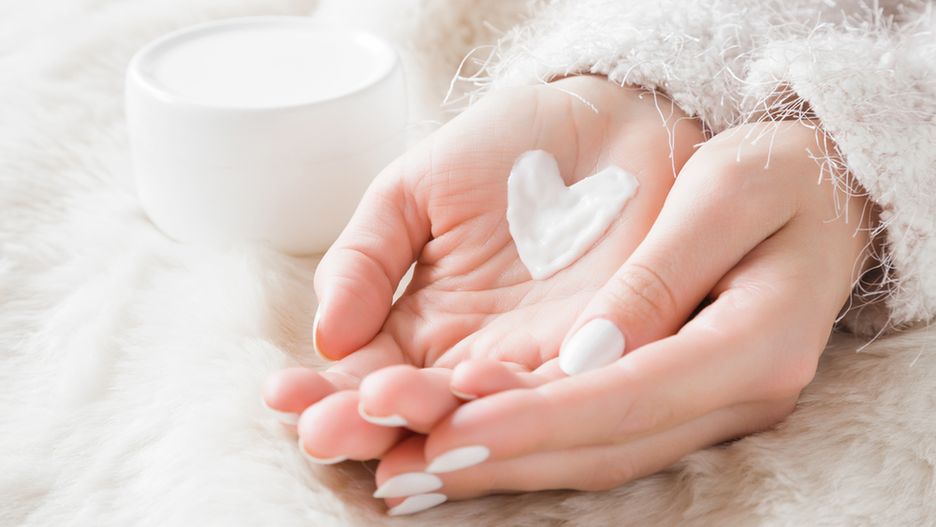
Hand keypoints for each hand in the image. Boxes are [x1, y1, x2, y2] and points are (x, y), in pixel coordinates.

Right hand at [262, 77, 703, 466]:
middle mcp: (472, 353)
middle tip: (323, 431)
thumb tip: (324, 337)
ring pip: (479, 410)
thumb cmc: (504, 148)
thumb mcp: (412, 192)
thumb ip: (364, 259)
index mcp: (421, 321)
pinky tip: (473, 387)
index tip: (280, 395)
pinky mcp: (600, 347)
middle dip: (365, 423)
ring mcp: (534, 356)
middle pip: (413, 408)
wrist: (604, 117)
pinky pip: (559, 384)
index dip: (321, 389)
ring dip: (431, 416)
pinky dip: (518, 394)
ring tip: (385, 409)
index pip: (361, 374)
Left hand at [375, 119, 872, 509]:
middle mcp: (734, 395)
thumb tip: (591, 352)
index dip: (536, 418)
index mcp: (753, 342)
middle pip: (604, 447)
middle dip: (501, 460)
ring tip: (412, 469)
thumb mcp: (729, 194)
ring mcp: (710, 408)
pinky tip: (467, 444)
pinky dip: (532, 446)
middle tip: (404, 468)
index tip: (451, 429)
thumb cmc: (781, 176)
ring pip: (597, 457)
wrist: (828, 194)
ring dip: (505, 467)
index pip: (628, 397)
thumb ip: (664, 273)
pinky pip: (601, 438)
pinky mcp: (682, 401)